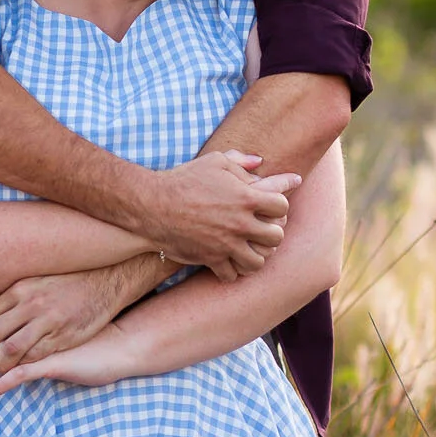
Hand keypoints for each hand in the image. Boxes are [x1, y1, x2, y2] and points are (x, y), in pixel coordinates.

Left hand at [0, 268, 132, 383]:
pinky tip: (3, 383)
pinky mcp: (62, 337)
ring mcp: (46, 321)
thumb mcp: (38, 283)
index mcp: (20, 289)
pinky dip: (15, 373)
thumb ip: (17, 298)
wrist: (106, 282)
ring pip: (10, 349)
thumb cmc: (72, 284)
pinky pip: (33, 359)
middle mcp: (30, 304)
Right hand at [149, 152, 299, 279]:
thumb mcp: (214, 162)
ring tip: (248, 249)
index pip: (282, 207)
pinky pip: (232, 275)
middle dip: (271, 233)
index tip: (268, 207)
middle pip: (276, 237)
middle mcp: (240, 223)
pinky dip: (232, 271)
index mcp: (245, 197)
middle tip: (261, 230)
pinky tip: (228, 261)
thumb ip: (240, 161)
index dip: (278, 206)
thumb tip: (260, 162)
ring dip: (255, 256)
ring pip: (258, 262)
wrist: (153, 204)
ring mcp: (226, 244)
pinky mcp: (211, 259)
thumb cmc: (184, 179)